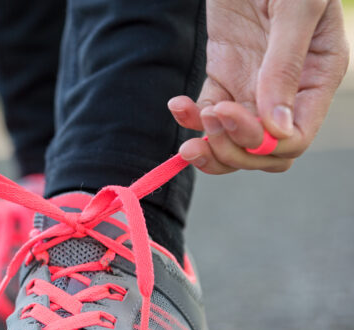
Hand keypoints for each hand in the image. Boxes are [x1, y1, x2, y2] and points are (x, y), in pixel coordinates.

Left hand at [168, 0, 348, 173]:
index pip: (294, 139)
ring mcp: (252, 87)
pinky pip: (206, 115)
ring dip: (209, 147)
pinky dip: (190, 120)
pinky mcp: (223, 77)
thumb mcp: (294, 9)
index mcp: (316, 79)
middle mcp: (287, 92)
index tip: (228, 114)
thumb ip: (285, 67)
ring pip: (233, 143)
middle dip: (233, 151)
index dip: (261, 142)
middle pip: (263, 151)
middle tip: (207, 127)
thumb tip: (277, 129)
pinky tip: (176, 104)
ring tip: (188, 136)